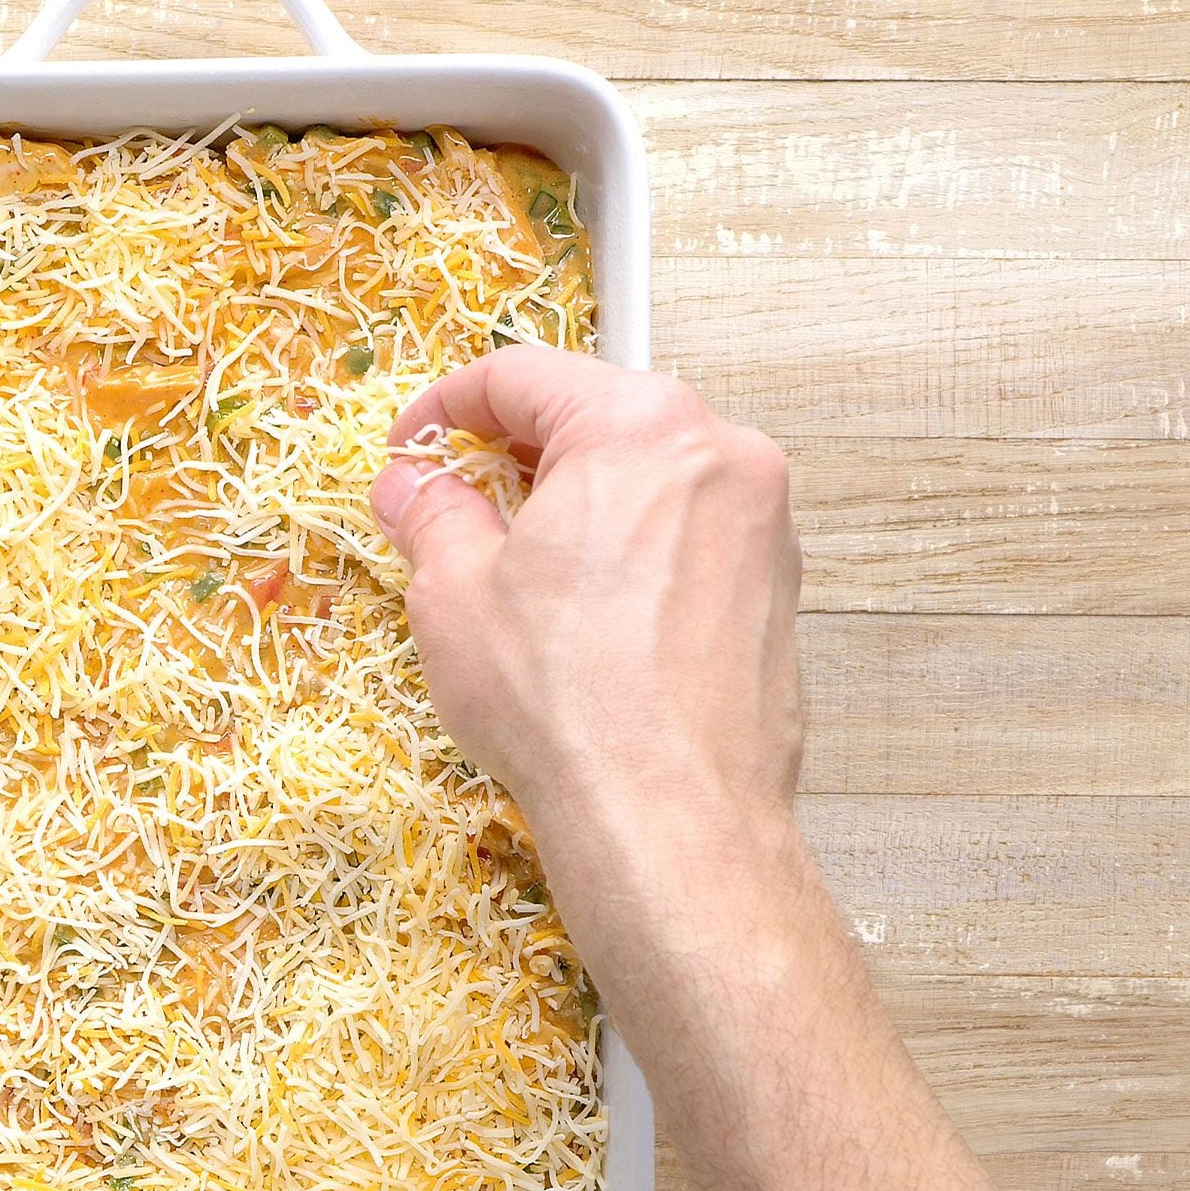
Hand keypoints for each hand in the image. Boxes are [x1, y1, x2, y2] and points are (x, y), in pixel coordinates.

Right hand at [370, 344, 803, 927]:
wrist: (671, 817)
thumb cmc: (569, 705)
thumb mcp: (456, 595)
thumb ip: (431, 516)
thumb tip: (410, 486)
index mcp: (637, 426)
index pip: (525, 373)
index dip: (447, 405)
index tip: (412, 447)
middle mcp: (720, 454)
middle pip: (599, 414)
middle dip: (517, 451)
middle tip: (455, 500)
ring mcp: (763, 523)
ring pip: (650, 476)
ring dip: (579, 499)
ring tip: (516, 565)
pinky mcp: (778, 589)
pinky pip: (691, 535)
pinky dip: (633, 548)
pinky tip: (584, 612)